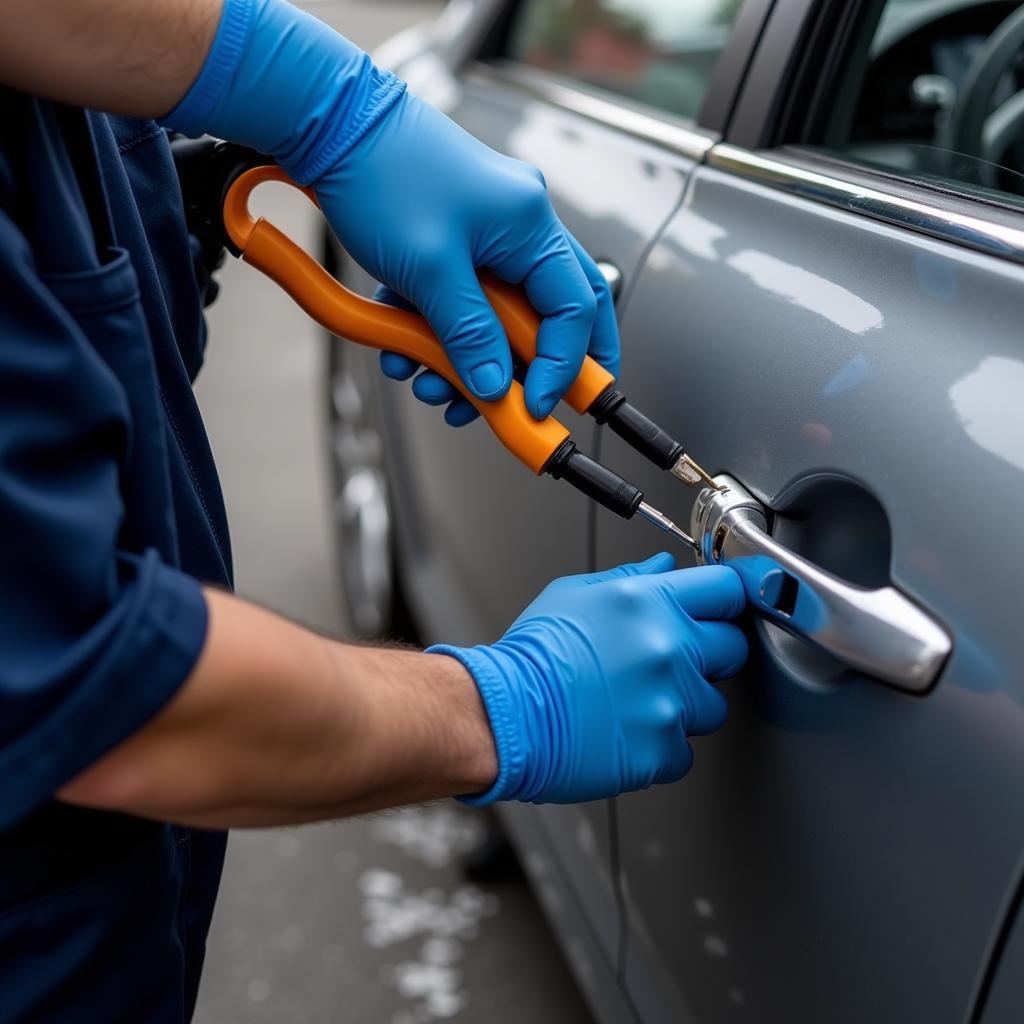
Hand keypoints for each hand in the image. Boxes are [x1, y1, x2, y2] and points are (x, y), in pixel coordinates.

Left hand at [321, 94, 618, 424]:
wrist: (328, 128)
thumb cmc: (381, 175)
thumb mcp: (430, 270)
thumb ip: (469, 335)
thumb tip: (496, 386)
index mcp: (531, 226)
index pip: (575, 310)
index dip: (563, 366)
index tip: (539, 405)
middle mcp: (521, 228)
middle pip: (553, 314)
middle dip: (533, 368)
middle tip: (520, 408)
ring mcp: (491, 234)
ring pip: (503, 317)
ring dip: (471, 358)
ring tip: (430, 383)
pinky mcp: (458, 242)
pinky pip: (467, 302)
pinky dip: (442, 333)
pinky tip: (406, 349)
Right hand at [430, 554, 747, 804]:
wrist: (503, 714)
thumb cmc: (530, 656)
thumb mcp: (574, 594)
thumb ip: (629, 580)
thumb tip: (663, 567)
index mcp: (648, 602)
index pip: (725, 589)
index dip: (722, 601)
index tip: (716, 611)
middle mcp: (668, 648)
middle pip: (732, 648)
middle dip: (709, 654)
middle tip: (671, 662)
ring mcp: (669, 702)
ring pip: (713, 706)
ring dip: (686, 706)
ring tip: (637, 701)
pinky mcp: (661, 750)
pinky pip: (684, 751)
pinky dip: (661, 747)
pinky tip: (627, 732)